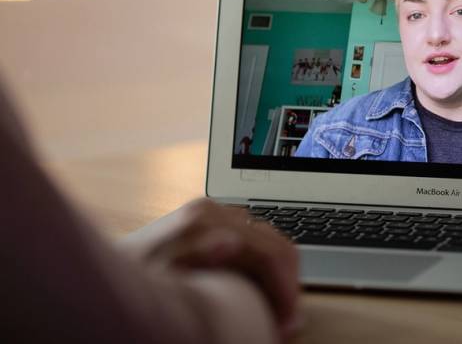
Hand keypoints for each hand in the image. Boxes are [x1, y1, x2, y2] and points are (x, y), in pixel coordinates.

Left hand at [121, 199, 299, 334]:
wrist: (95, 279)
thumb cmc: (129, 286)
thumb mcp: (162, 281)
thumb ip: (198, 257)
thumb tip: (232, 242)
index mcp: (206, 220)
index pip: (273, 251)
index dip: (287, 293)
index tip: (286, 328)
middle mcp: (215, 210)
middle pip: (278, 246)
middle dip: (288, 289)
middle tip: (284, 329)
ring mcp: (215, 214)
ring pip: (272, 244)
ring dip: (278, 281)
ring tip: (273, 317)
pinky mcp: (212, 224)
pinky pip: (256, 244)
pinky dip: (264, 272)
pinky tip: (258, 297)